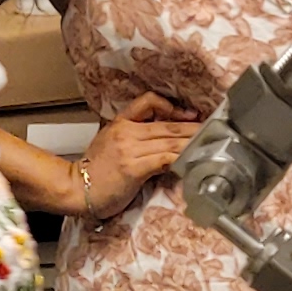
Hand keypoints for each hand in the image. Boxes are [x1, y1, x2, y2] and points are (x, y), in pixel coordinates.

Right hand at [78, 93, 202, 215]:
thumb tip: (164, 141)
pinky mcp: (134, 167)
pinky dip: (181, 159)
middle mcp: (126, 132)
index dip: (172, 107)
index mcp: (121, 123)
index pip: (149, 102)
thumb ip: (135, 138)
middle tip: (216, 129)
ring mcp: (130, 149)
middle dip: (195, 127)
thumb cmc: (95, 172)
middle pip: (169, 124)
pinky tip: (193, 161)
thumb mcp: (112, 144)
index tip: (189, 116)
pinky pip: (164, 159)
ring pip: (170, 141)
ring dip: (194, 143)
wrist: (75, 188)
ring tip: (212, 144)